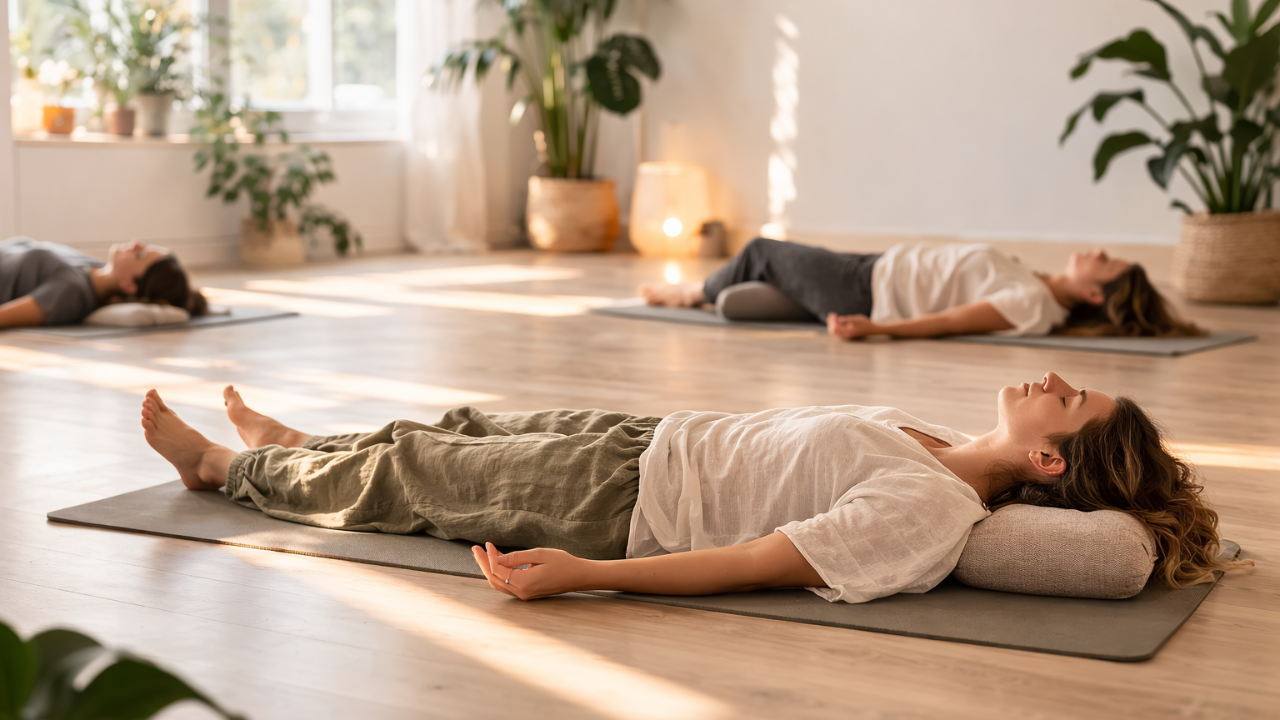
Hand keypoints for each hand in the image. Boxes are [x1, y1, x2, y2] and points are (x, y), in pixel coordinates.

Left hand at [471, 542, 590, 599]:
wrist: (579, 576)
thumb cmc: (563, 563)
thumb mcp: (540, 554)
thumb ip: (517, 557)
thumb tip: (497, 558)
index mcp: (524, 583)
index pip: (498, 570)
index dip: (490, 556)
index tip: (488, 543)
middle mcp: (522, 592)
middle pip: (493, 579)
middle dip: (483, 563)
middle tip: (475, 549)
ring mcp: (524, 595)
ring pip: (498, 583)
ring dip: (489, 569)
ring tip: (483, 554)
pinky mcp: (527, 593)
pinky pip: (506, 584)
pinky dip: (499, 573)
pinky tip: (497, 562)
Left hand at [826, 312, 875, 339]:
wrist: (871, 329)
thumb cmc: (865, 323)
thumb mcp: (856, 319)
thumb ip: (847, 319)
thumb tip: (838, 319)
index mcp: (848, 332)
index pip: (835, 328)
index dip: (832, 320)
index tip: (833, 314)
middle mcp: (845, 335)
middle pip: (832, 330)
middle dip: (831, 322)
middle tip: (832, 314)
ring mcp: (845, 336)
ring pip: (834, 331)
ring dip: (832, 323)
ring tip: (833, 316)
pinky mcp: (846, 335)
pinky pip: (837, 331)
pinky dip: (835, 325)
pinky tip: (836, 320)